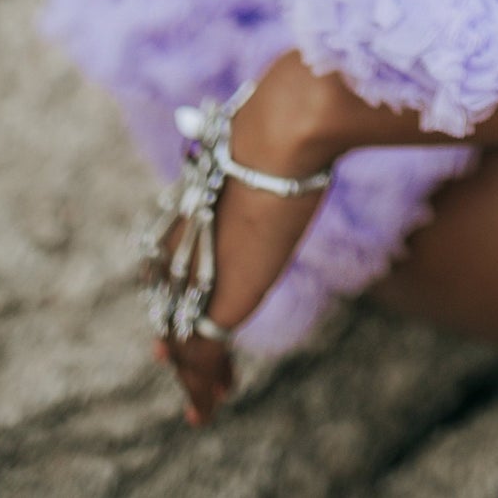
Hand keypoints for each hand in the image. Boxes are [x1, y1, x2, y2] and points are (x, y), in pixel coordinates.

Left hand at [153, 55, 335, 428]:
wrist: (287, 127)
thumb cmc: (297, 111)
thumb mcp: (289, 118)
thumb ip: (295, 124)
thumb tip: (330, 91)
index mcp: (198, 191)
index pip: (171, 243)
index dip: (170, 273)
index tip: (170, 293)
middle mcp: (187, 233)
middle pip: (166, 290)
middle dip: (175, 327)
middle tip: (172, 362)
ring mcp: (198, 268)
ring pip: (180, 332)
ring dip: (193, 371)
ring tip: (205, 400)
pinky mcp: (215, 299)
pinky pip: (199, 355)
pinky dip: (202, 385)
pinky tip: (211, 406)